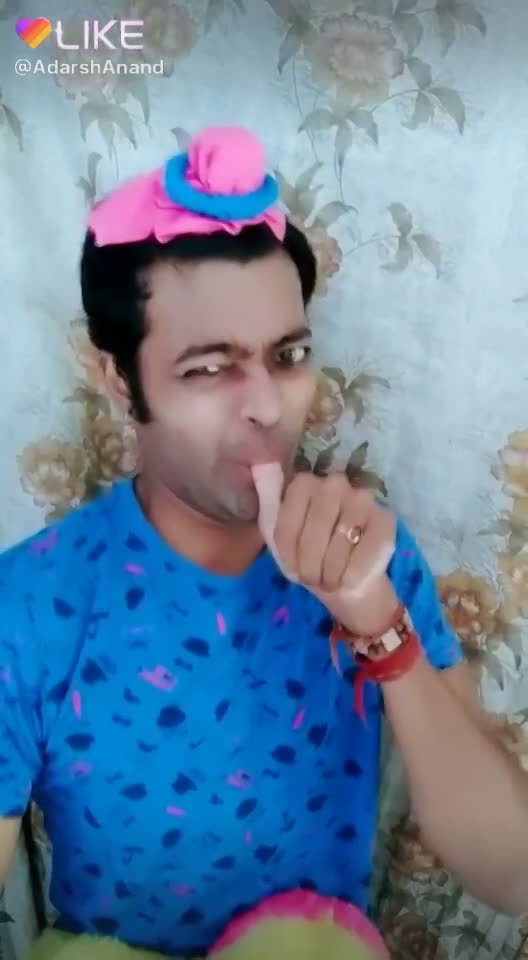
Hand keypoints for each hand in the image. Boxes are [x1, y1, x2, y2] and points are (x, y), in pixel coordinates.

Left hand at [254, 467, 399, 635]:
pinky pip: (365, 553)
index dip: (289, 551)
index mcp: (305, 483)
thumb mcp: (276, 533)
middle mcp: (335, 482)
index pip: (287, 520)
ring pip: (340, 543)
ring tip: (330, 580)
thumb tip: (260, 464)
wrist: (343, 584)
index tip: (292, 567)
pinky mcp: (386, 521)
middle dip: (310, 564)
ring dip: (331, 573)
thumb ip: (268, 499)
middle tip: (313, 578)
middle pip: (315, 531)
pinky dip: (353, 574)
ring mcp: (363, 499)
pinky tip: (350, 580)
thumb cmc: (307, 556)